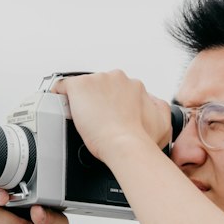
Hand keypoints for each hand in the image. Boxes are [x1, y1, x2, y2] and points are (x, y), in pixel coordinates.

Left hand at [49, 71, 171, 163]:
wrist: (125, 145)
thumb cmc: (141, 140)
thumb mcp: (163, 123)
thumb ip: (159, 108)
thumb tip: (153, 103)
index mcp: (134, 86)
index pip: (118, 89)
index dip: (113, 104)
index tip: (111, 115)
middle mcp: (117, 78)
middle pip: (102, 85)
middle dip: (99, 100)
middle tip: (98, 119)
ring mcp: (97, 80)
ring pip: (85, 87)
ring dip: (84, 100)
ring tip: (83, 119)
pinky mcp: (79, 86)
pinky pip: (62, 85)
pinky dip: (60, 94)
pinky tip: (61, 105)